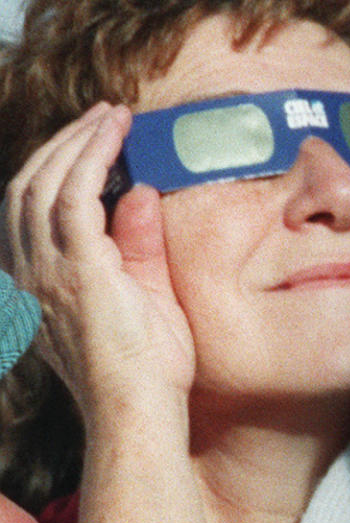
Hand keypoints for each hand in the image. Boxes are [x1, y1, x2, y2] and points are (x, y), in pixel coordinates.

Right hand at [4, 105, 194, 437]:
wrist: (139, 406)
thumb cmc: (148, 366)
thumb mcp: (145, 293)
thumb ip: (137, 244)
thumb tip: (140, 192)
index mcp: (36, 282)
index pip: (30, 210)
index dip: (56, 167)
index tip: (94, 139)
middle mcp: (29, 273)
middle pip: (28, 188)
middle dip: (63, 145)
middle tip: (103, 116)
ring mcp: (45, 271)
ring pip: (44, 184)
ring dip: (77, 142)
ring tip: (111, 116)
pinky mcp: (73, 269)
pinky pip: (73, 196)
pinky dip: (91, 157)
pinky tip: (114, 135)